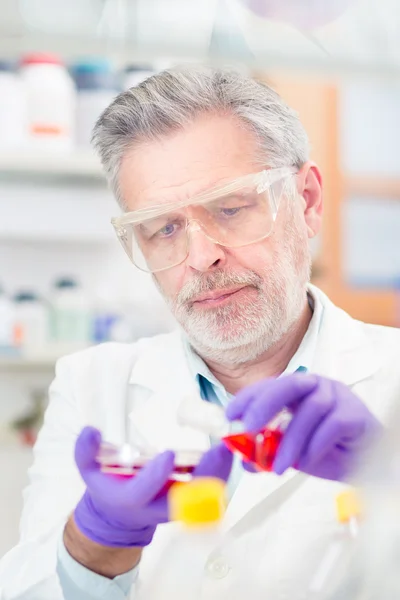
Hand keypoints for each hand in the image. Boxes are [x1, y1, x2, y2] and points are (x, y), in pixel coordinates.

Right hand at [74, 427, 232, 546]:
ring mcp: (177, 507)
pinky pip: (210, 491)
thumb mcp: (88, 468)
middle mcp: (157, 507)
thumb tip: (89, 430)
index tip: (166, 454)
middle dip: (204, 476)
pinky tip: (228, 452)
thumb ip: (85, 450)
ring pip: (204, 496)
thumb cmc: (107, 486)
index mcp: (131, 499)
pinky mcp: (190, 503)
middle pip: (185, 498)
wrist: (120, 514)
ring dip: (218, 473)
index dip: (155, 475)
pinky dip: (221, 472)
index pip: (144, 491)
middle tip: (217, 449)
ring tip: (229, 446)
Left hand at [226, 373, 381, 481]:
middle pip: (289, 385)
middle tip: (249, 429)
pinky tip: (304, 464)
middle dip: (265, 405)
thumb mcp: (291, 452)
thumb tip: (244, 462)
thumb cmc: (325, 450)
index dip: (248, 397)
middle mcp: (316, 386)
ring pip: (310, 410)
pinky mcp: (355, 413)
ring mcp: (337, 396)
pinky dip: (314, 445)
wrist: (364, 461)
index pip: (269, 386)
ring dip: (290, 440)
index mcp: (297, 390)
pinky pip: (332, 424)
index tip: (230, 415)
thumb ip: (269, 453)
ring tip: (278, 468)